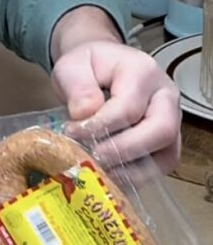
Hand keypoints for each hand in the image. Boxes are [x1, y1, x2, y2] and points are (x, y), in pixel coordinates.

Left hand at [50, 8, 180, 170]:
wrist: (100, 68)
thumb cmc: (88, 67)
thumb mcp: (72, 66)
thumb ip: (77, 86)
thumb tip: (85, 114)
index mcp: (143, 72)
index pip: (128, 108)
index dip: (99, 127)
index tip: (72, 133)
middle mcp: (166, 97)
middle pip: (161, 131)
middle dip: (123, 150)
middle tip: (92, 157)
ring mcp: (172, 121)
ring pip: (166, 155)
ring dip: (131, 170)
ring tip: (97, 170)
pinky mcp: (167, 143)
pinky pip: (160, 168)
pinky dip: (134, 178)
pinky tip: (107, 176)